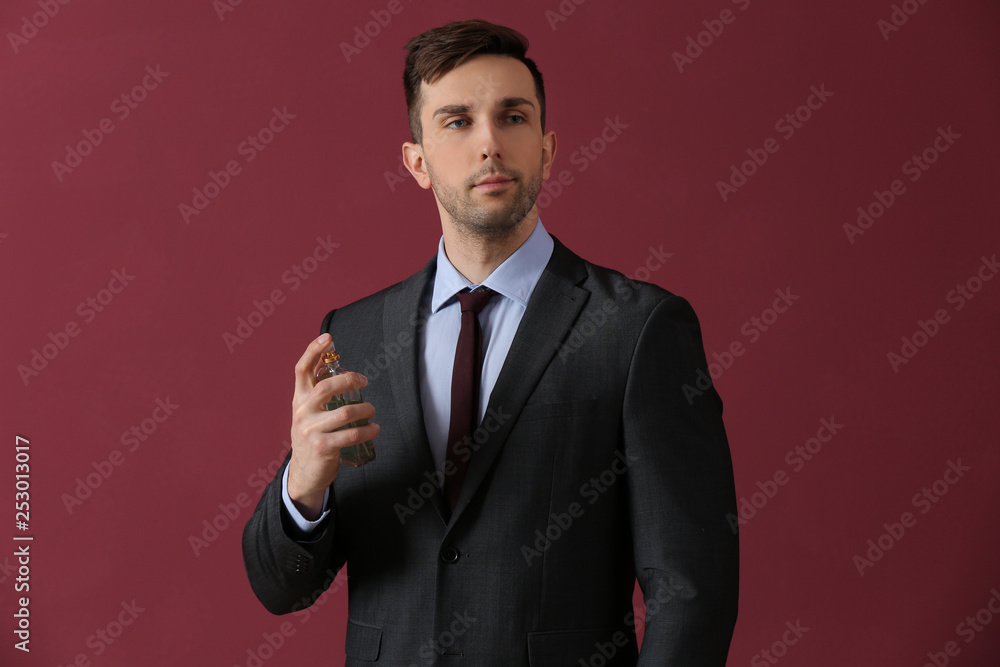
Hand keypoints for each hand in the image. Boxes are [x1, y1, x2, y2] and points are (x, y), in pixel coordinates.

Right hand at [286, 333, 378, 519]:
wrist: (304, 473)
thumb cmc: (313, 437)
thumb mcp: (309, 413)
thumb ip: (318, 393)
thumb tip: (335, 366)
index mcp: (299, 400)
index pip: (301, 370)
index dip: (313, 351)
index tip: (328, 339)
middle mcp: (302, 412)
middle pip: (327, 387)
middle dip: (350, 380)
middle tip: (364, 381)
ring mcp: (311, 430)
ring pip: (345, 412)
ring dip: (365, 409)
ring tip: (371, 411)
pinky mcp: (323, 447)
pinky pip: (351, 434)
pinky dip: (368, 430)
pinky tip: (374, 429)